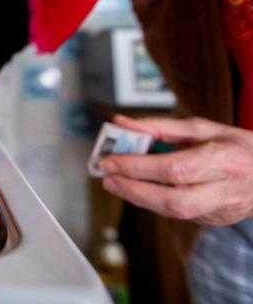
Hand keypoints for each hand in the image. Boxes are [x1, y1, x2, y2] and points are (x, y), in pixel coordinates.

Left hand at [100, 114, 252, 225]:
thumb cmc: (237, 146)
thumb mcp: (202, 128)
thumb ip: (159, 127)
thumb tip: (122, 124)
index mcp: (224, 160)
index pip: (174, 169)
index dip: (138, 167)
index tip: (111, 160)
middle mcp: (225, 190)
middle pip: (174, 201)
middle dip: (134, 190)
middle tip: (107, 178)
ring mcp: (221, 211)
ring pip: (174, 212)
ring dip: (139, 197)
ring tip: (116, 182)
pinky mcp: (214, 221)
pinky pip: (178, 214)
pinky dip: (154, 201)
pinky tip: (139, 188)